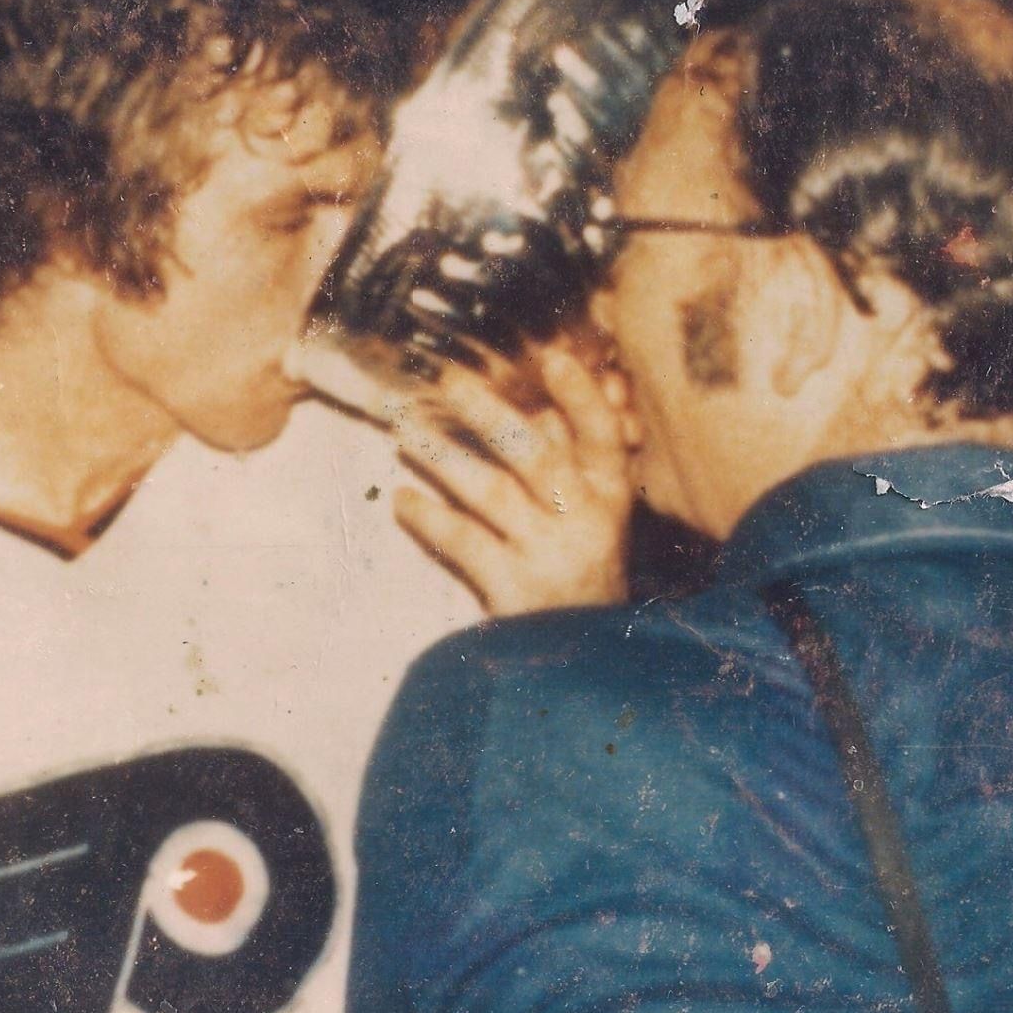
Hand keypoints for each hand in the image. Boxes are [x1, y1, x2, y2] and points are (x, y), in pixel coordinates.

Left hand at [392, 342, 633, 615]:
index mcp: (611, 494)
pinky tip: (401, 500)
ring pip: (493, 494)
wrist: (584, 654)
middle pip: (537, 457)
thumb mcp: (594, 511)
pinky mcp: (515, 590)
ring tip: (404, 430)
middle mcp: (586, 521)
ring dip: (445, 457)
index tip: (554, 358)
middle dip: (492, 413)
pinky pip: (465, 543)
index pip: (604, 437)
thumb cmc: (582, 566)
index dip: (583, 397)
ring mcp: (550, 556)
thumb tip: (537, 399)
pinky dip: (430, 518)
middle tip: (448, 380)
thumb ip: (571, 455)